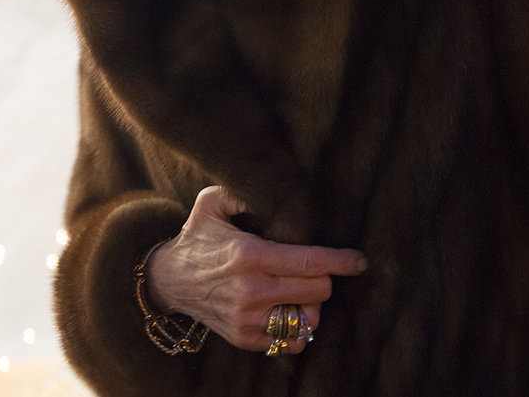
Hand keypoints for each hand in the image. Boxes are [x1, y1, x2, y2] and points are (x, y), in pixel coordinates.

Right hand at [146, 185, 366, 352]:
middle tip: (315, 269)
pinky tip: (288, 309)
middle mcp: (252, 290)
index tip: (359, 261)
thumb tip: (270, 186)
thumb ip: (240, 190)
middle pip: (317, 292)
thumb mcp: (211, 203)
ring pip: (308, 320)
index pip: (310, 262)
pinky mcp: (244, 338)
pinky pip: (289, 342)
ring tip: (301, 290)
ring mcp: (248, 319)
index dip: (340, 261)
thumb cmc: (197, 237)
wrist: (168, 280)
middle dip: (323, 278)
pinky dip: (297, 328)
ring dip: (311, 305)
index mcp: (250, 255)